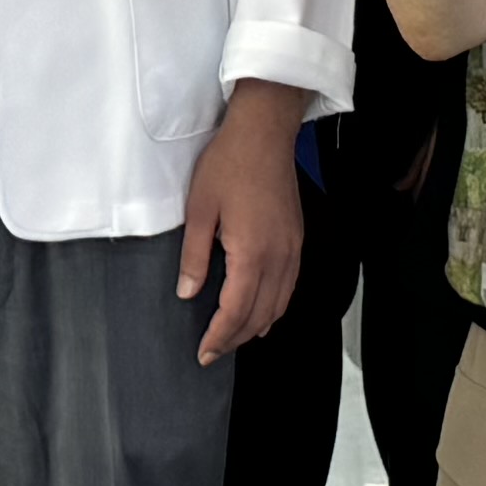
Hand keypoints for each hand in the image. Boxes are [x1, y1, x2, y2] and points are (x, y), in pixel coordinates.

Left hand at [179, 81, 310, 362]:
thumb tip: (188, 292)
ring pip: (279, 305)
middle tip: (213, 353)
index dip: (219, 337)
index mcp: (252, 254)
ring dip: (256, 326)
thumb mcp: (199, 209)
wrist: (264, 133)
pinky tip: (262, 310)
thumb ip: (194, 256)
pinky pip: (289, 287)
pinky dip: (275, 307)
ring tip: (234, 338)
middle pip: (260, 315)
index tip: (203, 353)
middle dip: (236, 339)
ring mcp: (292, 249)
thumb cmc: (229, 164)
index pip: (236, 311)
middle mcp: (278, 258)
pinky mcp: (296, 239)